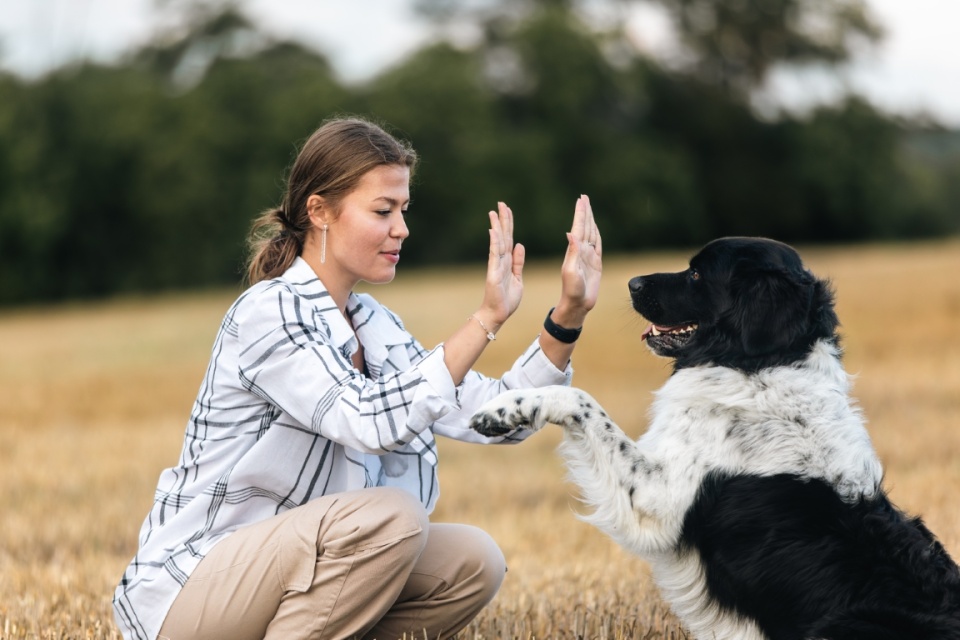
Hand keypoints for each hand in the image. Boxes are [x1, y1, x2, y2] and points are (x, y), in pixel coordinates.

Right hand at [478, 202, 524, 327]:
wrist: (498, 314)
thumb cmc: (507, 299)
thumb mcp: (518, 278)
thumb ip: (518, 262)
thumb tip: (519, 245)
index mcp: (508, 261)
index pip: (509, 238)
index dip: (509, 224)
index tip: (507, 210)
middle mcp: (501, 260)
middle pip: (502, 236)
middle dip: (502, 219)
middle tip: (501, 203)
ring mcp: (496, 265)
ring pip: (498, 242)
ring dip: (497, 226)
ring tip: (494, 211)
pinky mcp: (493, 273)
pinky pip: (495, 256)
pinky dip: (494, 243)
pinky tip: (494, 231)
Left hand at [554, 195, 601, 325]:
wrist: (577, 304)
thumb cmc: (571, 290)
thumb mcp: (570, 271)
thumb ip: (572, 252)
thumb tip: (570, 233)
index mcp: (574, 251)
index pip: (578, 227)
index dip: (580, 213)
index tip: (581, 200)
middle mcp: (581, 251)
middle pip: (584, 226)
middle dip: (585, 212)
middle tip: (584, 197)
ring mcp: (588, 256)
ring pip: (591, 233)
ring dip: (590, 220)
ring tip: (588, 208)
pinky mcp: (595, 263)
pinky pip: (597, 244)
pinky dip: (597, 234)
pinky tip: (595, 227)